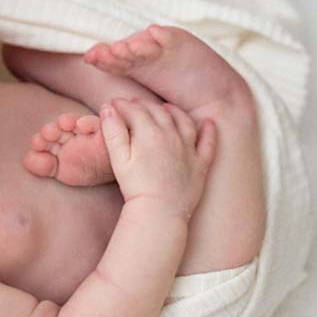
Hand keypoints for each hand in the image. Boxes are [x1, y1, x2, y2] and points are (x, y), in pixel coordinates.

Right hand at [99, 97, 216, 218]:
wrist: (159, 212)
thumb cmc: (135, 188)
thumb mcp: (119, 159)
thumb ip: (113, 132)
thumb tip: (108, 108)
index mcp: (149, 133)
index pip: (135, 110)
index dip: (122, 105)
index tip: (114, 104)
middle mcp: (172, 135)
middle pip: (158, 111)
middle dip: (143, 105)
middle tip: (133, 104)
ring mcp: (189, 148)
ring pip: (183, 120)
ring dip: (173, 111)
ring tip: (165, 107)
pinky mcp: (200, 163)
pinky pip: (208, 142)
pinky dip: (209, 130)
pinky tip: (207, 122)